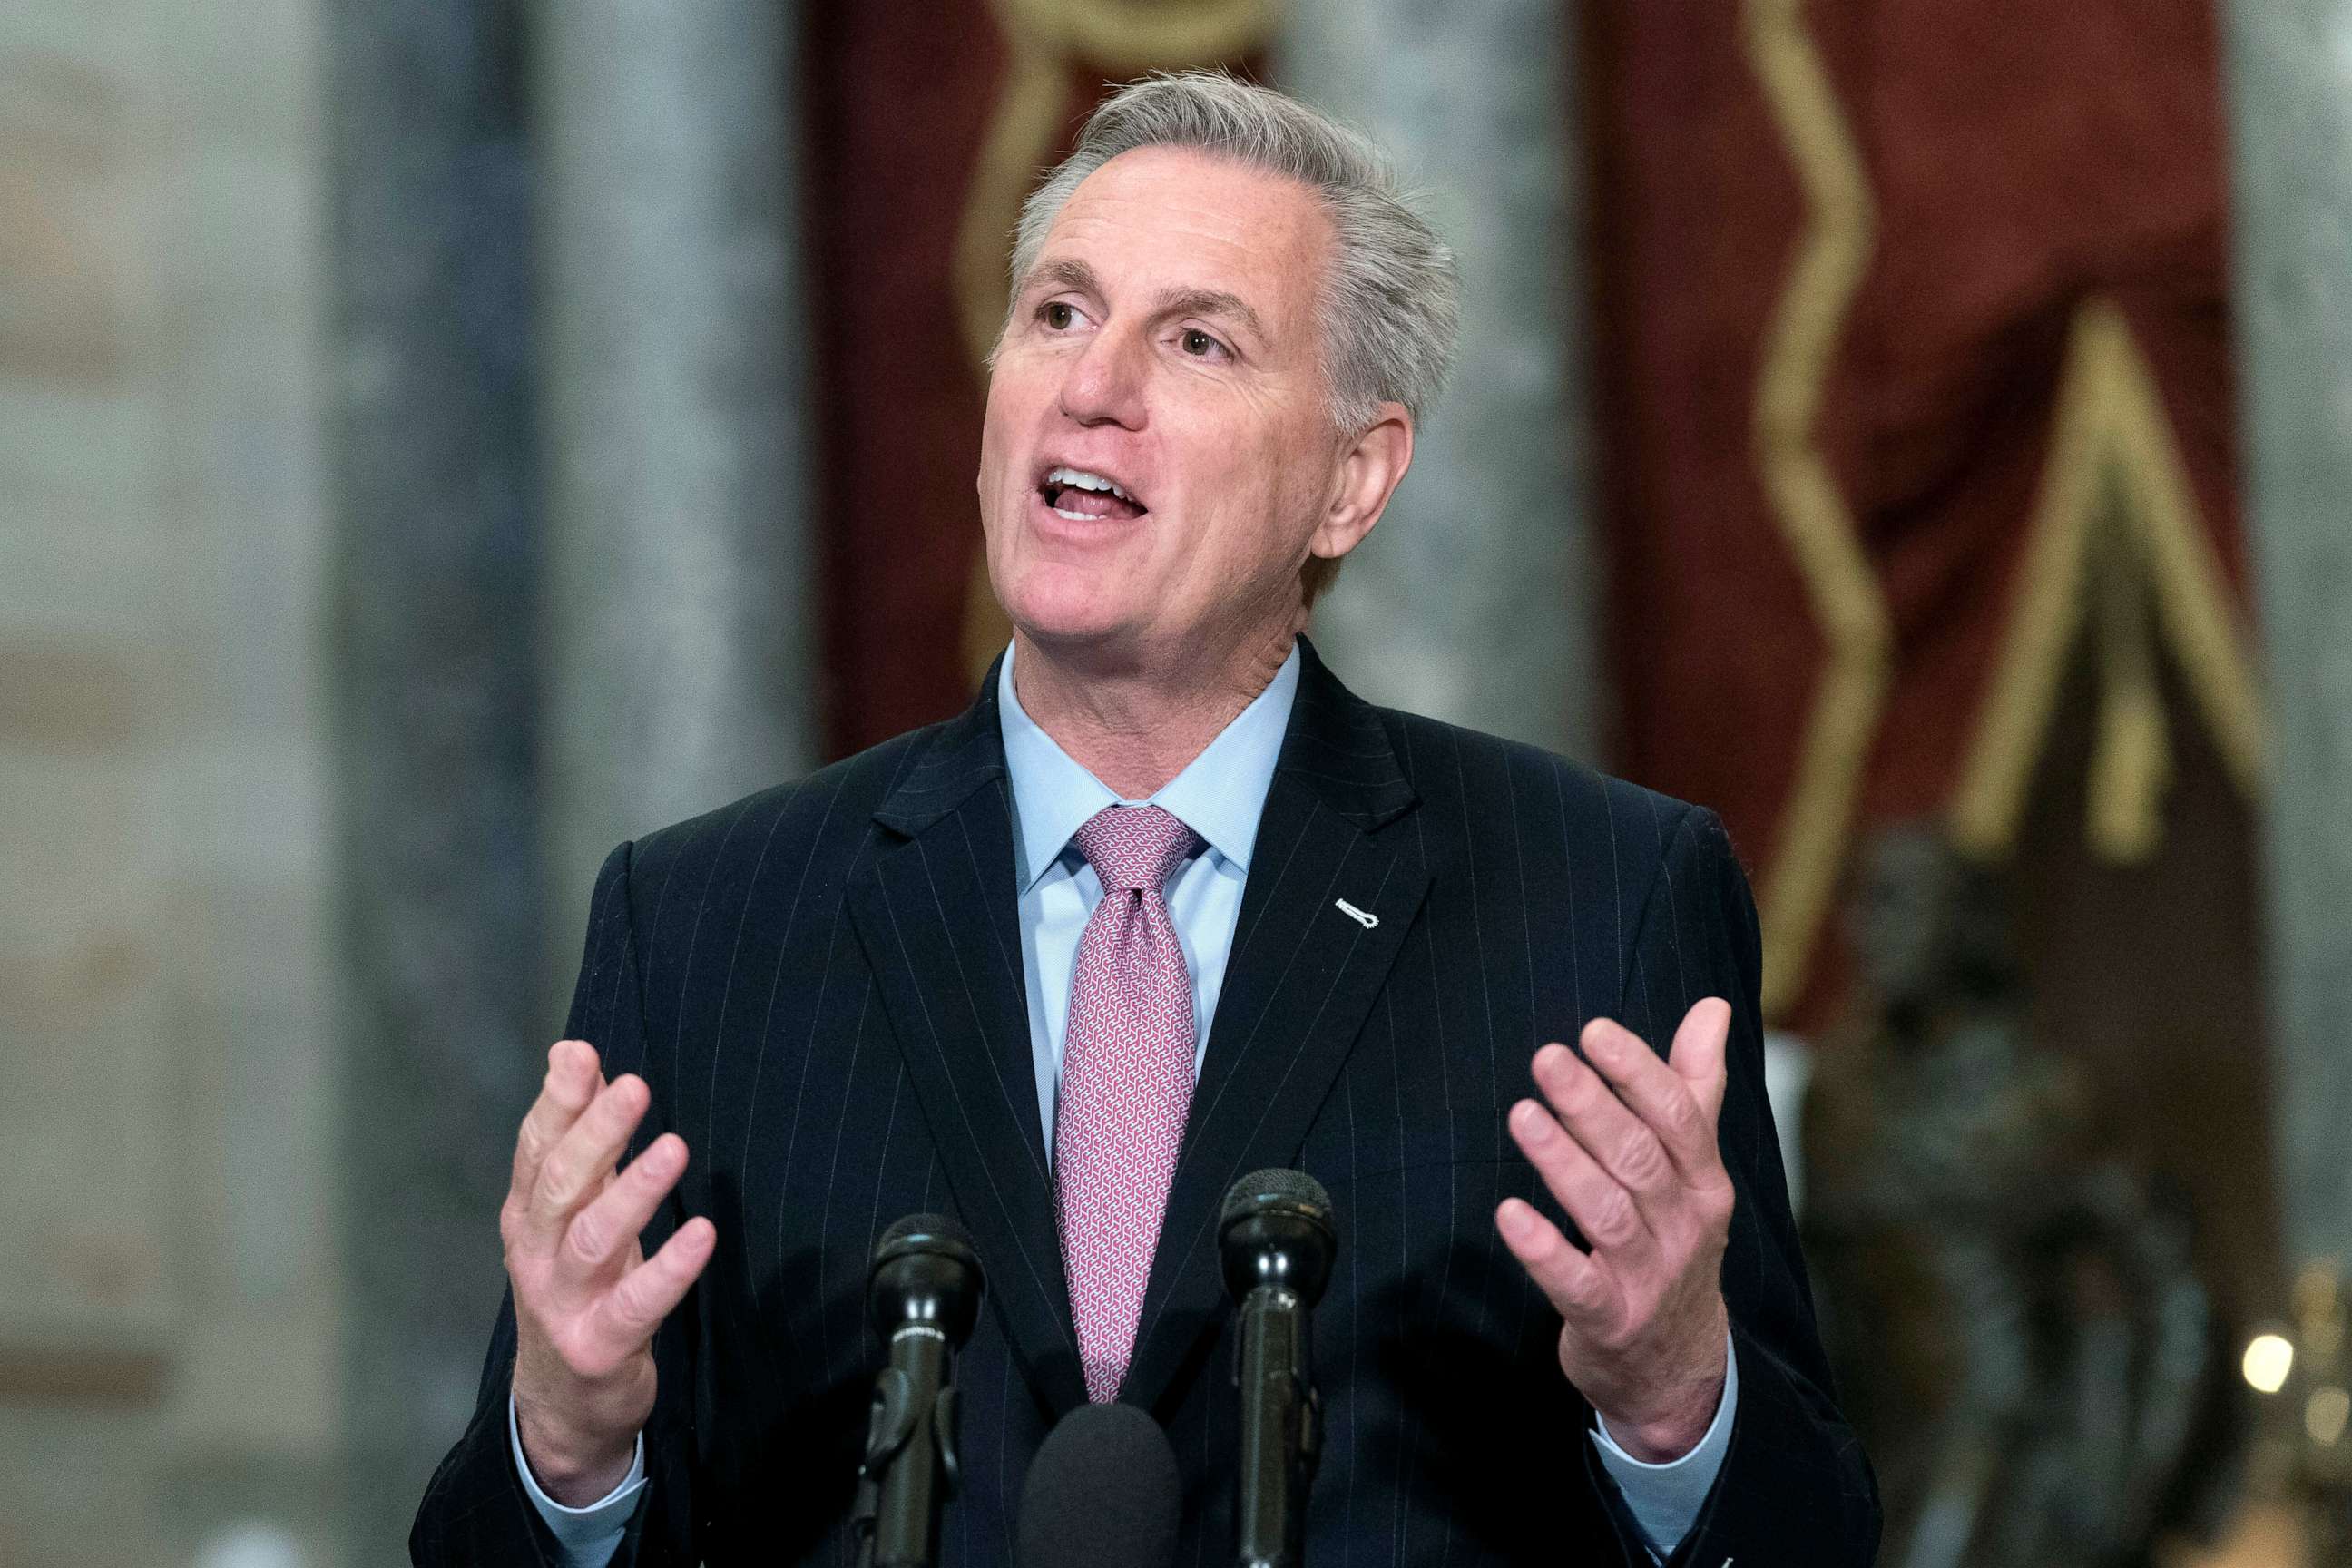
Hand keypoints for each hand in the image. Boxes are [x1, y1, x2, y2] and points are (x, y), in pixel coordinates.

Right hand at [503, 1039, 715, 1504]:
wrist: (563, 1403)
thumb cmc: (578, 1287)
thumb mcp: (571, 1212)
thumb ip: (576, 1136)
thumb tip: (574, 1054)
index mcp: (529, 1214)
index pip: (537, 1147)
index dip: (558, 1101)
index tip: (580, 1053)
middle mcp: (537, 1253)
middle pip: (560, 1184)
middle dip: (595, 1132)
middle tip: (634, 1087)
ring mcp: (564, 1301)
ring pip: (593, 1238)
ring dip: (633, 1192)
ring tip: (673, 1149)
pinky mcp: (600, 1344)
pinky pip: (638, 1302)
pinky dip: (671, 1268)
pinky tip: (702, 1234)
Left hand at [1495, 999, 1735, 1460]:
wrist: (1678, 1369)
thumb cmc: (1674, 1245)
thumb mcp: (1694, 1173)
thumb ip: (1694, 1088)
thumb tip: (1711, 1009)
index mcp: (1704, 1184)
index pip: (1679, 1117)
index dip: (1638, 1072)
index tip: (1594, 1032)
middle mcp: (1682, 1227)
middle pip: (1638, 1158)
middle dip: (1592, 1105)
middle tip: (1547, 1058)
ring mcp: (1648, 1277)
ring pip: (1607, 1212)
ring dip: (1563, 1162)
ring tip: (1522, 1115)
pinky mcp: (1608, 1319)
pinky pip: (1575, 1282)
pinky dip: (1542, 1249)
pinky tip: (1508, 1214)